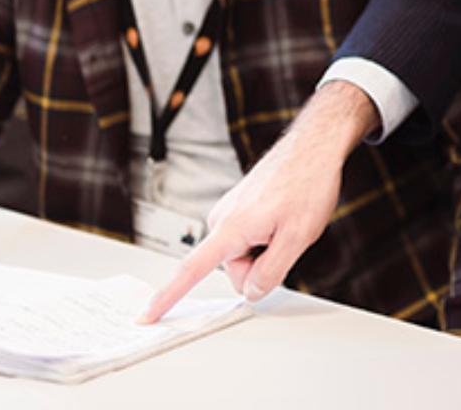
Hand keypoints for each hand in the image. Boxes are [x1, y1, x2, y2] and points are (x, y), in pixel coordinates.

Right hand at [139, 81, 377, 321]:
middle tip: (287, 236)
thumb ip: (272, 271)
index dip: (168, 296)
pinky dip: (265, 236)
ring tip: (287, 219)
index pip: (192, 270)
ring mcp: (229, 210)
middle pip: (234, 269)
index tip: (147, 315)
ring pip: (243, 254)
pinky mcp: (238, 206)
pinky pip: (247, 238)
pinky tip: (283, 215)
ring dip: (266, 248)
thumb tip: (252, 292)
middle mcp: (222, 218)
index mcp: (230, 227)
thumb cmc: (307, 183)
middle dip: (262, 265)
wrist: (313, 146)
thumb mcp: (298, 237)